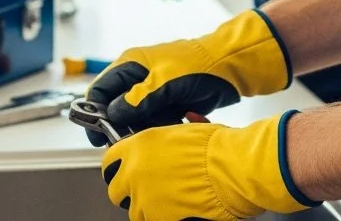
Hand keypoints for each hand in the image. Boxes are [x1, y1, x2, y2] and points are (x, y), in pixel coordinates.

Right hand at [85, 9, 289, 145]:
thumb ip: (137, 99)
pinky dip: (157, 128)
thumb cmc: (197, 66)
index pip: (101, 90)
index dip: (95, 112)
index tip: (97, 136)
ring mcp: (153, 90)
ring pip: (135, 117)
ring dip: (140, 129)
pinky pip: (153, 120)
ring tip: (151, 137)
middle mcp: (138, 77)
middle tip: (124, 143)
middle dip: (119, 125)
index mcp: (131, 64)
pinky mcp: (167, 101)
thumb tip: (113, 114)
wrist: (229, 66)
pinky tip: (167, 131)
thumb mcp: (164, 82)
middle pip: (116, 106)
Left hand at [102, 113, 314, 219]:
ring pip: (134, 212)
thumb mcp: (185, 129)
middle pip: (115, 190)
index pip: (109, 161)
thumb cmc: (215, 146)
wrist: (231, 169)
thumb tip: (175, 128)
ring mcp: (145, 200)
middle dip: (128, 191)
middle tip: (145, 188)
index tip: (124, 169)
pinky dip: (161, 218)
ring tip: (167, 200)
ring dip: (146, 207)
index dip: (117, 166)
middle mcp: (135, 173)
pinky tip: (177, 209)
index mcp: (138, 146)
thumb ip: (168, 136)